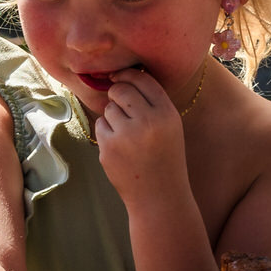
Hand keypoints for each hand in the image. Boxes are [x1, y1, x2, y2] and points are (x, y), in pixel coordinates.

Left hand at [93, 68, 188, 205]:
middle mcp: (148, 122)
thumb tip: (123, 78)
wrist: (159, 196)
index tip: (119, 76)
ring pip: (109, 109)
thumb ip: (152, 104)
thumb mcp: (170, 127)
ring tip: (127, 135)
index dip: (129, 74)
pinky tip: (120, 147)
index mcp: (167, 114)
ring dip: (113, 116)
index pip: (144, 81)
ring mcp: (126, 136)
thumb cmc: (164, 158)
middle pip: (122, 91)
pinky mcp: (109, 148)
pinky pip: (100, 126)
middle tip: (119, 101)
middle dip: (116, 92)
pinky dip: (106, 132)